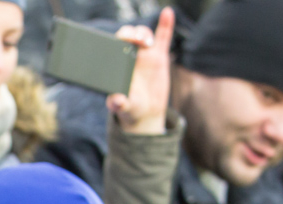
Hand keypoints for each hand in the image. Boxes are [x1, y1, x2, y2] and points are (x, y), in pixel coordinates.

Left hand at [107, 8, 174, 134]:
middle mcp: (129, 56)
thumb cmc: (131, 108)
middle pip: (129, 36)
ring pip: (144, 35)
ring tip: (148, 42)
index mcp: (117, 65)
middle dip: (132, 33)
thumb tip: (116, 101)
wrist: (146, 111)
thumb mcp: (124, 108)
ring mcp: (144, 54)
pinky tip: (167, 13)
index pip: (115, 45)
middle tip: (138, 41)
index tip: (124, 41)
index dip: (119, 39)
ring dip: (144, 33)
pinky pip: (163, 36)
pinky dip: (166, 24)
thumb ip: (118, 105)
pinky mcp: (159, 56)